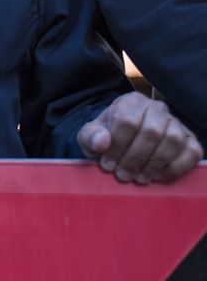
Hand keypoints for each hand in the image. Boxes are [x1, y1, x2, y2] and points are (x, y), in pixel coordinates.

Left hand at [78, 92, 202, 183]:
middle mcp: (157, 108)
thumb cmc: (108, 138)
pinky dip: (175, 168)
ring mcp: (176, 123)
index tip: (107, 165)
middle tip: (123, 175)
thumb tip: (101, 142)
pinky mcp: (190, 140)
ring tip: (139, 178)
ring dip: (154, 164)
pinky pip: (191, 152)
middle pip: (151, 132)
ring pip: (173, 141)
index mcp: (131, 102)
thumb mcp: (91, 135)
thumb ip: (90, 136)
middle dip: (135, 158)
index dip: (117, 146)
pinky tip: (157, 176)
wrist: (126, 143)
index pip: (127, 120)